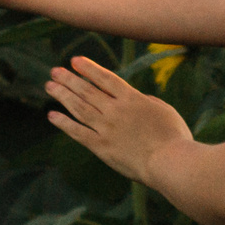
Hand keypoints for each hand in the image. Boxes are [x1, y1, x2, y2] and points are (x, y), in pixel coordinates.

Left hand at [44, 56, 194, 185]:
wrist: (170, 163)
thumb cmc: (174, 137)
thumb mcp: (164, 110)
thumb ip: (146, 101)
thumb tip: (134, 99)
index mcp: (132, 99)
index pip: (105, 78)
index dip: (88, 68)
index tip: (74, 61)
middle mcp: (115, 110)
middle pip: (87, 91)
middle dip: (69, 79)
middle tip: (54, 71)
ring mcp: (106, 128)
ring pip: (79, 108)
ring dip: (62, 95)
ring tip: (49, 86)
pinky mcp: (101, 147)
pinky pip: (77, 132)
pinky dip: (63, 123)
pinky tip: (52, 115)